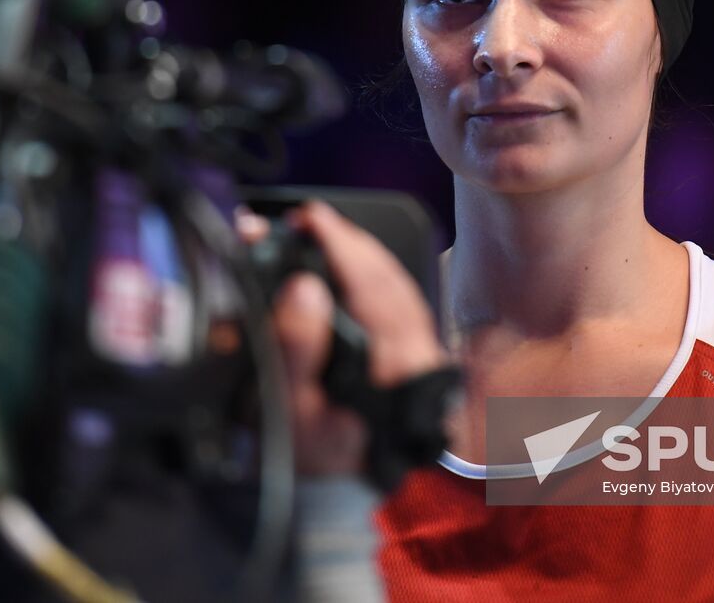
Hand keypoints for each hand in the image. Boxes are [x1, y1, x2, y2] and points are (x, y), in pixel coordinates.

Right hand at [234, 199, 449, 476]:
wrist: (337, 496)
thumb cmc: (310, 455)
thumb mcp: (289, 409)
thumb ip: (294, 348)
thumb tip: (303, 286)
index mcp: (389, 366)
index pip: (369, 286)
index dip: (337, 243)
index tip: (307, 217)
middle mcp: (416, 357)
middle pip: (388, 278)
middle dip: (347, 240)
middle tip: (307, 219)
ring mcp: (423, 357)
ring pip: (399, 287)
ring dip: (362, 254)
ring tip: (324, 233)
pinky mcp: (419, 359)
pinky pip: (402, 302)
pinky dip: (375, 277)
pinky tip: (353, 266)